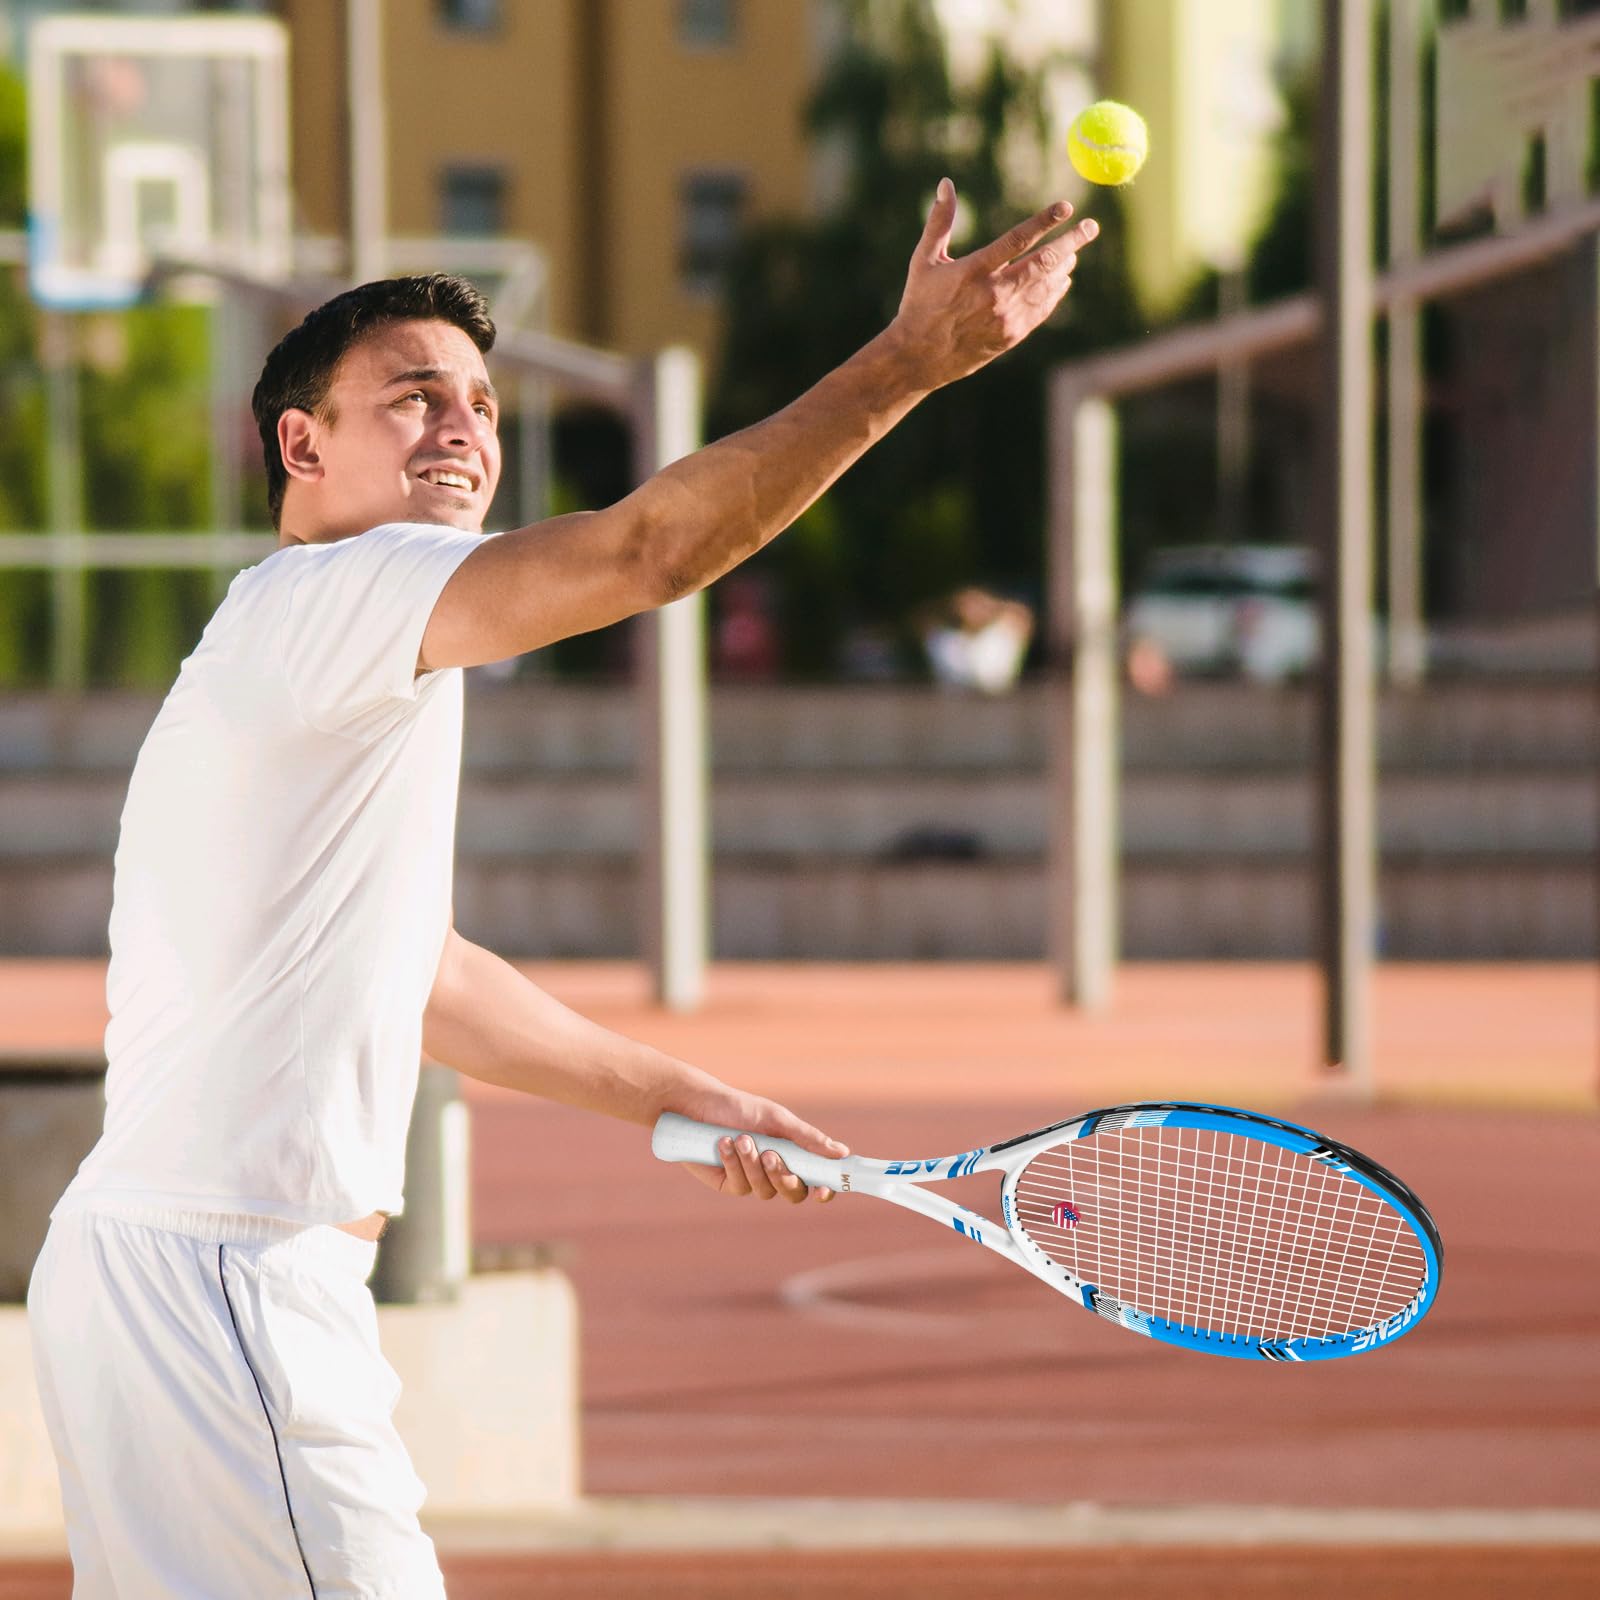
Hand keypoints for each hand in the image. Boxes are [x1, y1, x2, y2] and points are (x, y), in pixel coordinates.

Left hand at [665, 1084, 847, 1205]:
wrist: (697, 1105)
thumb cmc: (740, 1108)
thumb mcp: (777, 1119)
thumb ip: (808, 1138)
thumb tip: (843, 1154)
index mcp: (793, 1154)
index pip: (817, 1180)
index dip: (825, 1190)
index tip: (824, 1190)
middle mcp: (775, 1171)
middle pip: (794, 1193)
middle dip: (783, 1176)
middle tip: (769, 1154)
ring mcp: (752, 1180)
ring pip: (765, 1190)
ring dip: (753, 1165)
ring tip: (740, 1138)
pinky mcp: (728, 1183)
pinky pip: (739, 1186)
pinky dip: (734, 1164)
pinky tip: (723, 1145)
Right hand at [888, 179, 1098, 389]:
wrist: (920, 357)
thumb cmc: (920, 303)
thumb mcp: (924, 261)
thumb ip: (939, 222)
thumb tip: (946, 183)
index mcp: (973, 271)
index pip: (1016, 240)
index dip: (1044, 221)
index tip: (1065, 207)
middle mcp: (993, 294)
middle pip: (1043, 262)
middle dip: (1071, 242)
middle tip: (1091, 227)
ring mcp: (1005, 317)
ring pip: (1046, 285)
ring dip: (1064, 265)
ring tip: (1075, 251)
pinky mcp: (1011, 335)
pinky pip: (1042, 309)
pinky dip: (1055, 291)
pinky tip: (1062, 279)